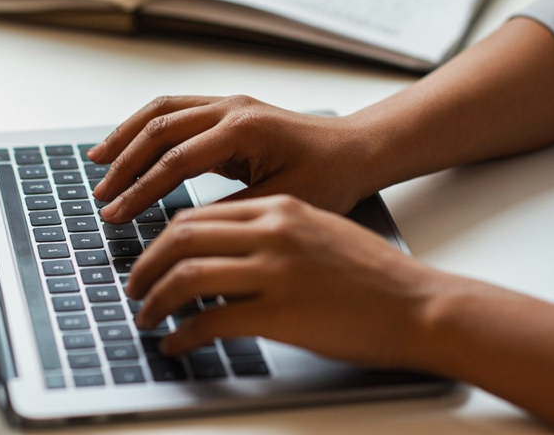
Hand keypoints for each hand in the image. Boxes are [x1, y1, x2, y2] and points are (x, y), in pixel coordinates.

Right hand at [87, 95, 381, 223]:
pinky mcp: (227, 108)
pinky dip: (145, 126)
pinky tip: (128, 144)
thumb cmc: (329, 179)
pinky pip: (175, 109)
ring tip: (97, 162)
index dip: (140, 191)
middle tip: (100, 197)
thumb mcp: (279, 204)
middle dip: (125, 165)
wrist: (356, 151)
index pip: (175, 161)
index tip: (115, 216)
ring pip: (162, 111)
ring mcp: (228, 103)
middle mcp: (231, 108)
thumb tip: (179, 229)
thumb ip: (228, 212)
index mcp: (244, 130)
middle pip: (160, 130)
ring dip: (126, 136)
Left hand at [125, 195, 454, 369]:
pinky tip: (176, 344)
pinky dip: (182, 334)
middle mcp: (272, 232)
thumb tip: (223, 255)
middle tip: (134, 285)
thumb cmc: (375, 278)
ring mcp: (274, 272)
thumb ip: (271, 236)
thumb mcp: (318, 234)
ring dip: (155, 299)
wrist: (419, 306)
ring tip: (146, 315)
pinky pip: (209, 321)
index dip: (164, 239)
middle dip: (147, 264)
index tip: (151, 258)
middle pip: (181, 237)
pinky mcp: (279, 314)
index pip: (199, 215)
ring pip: (185, 275)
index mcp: (280, 208)